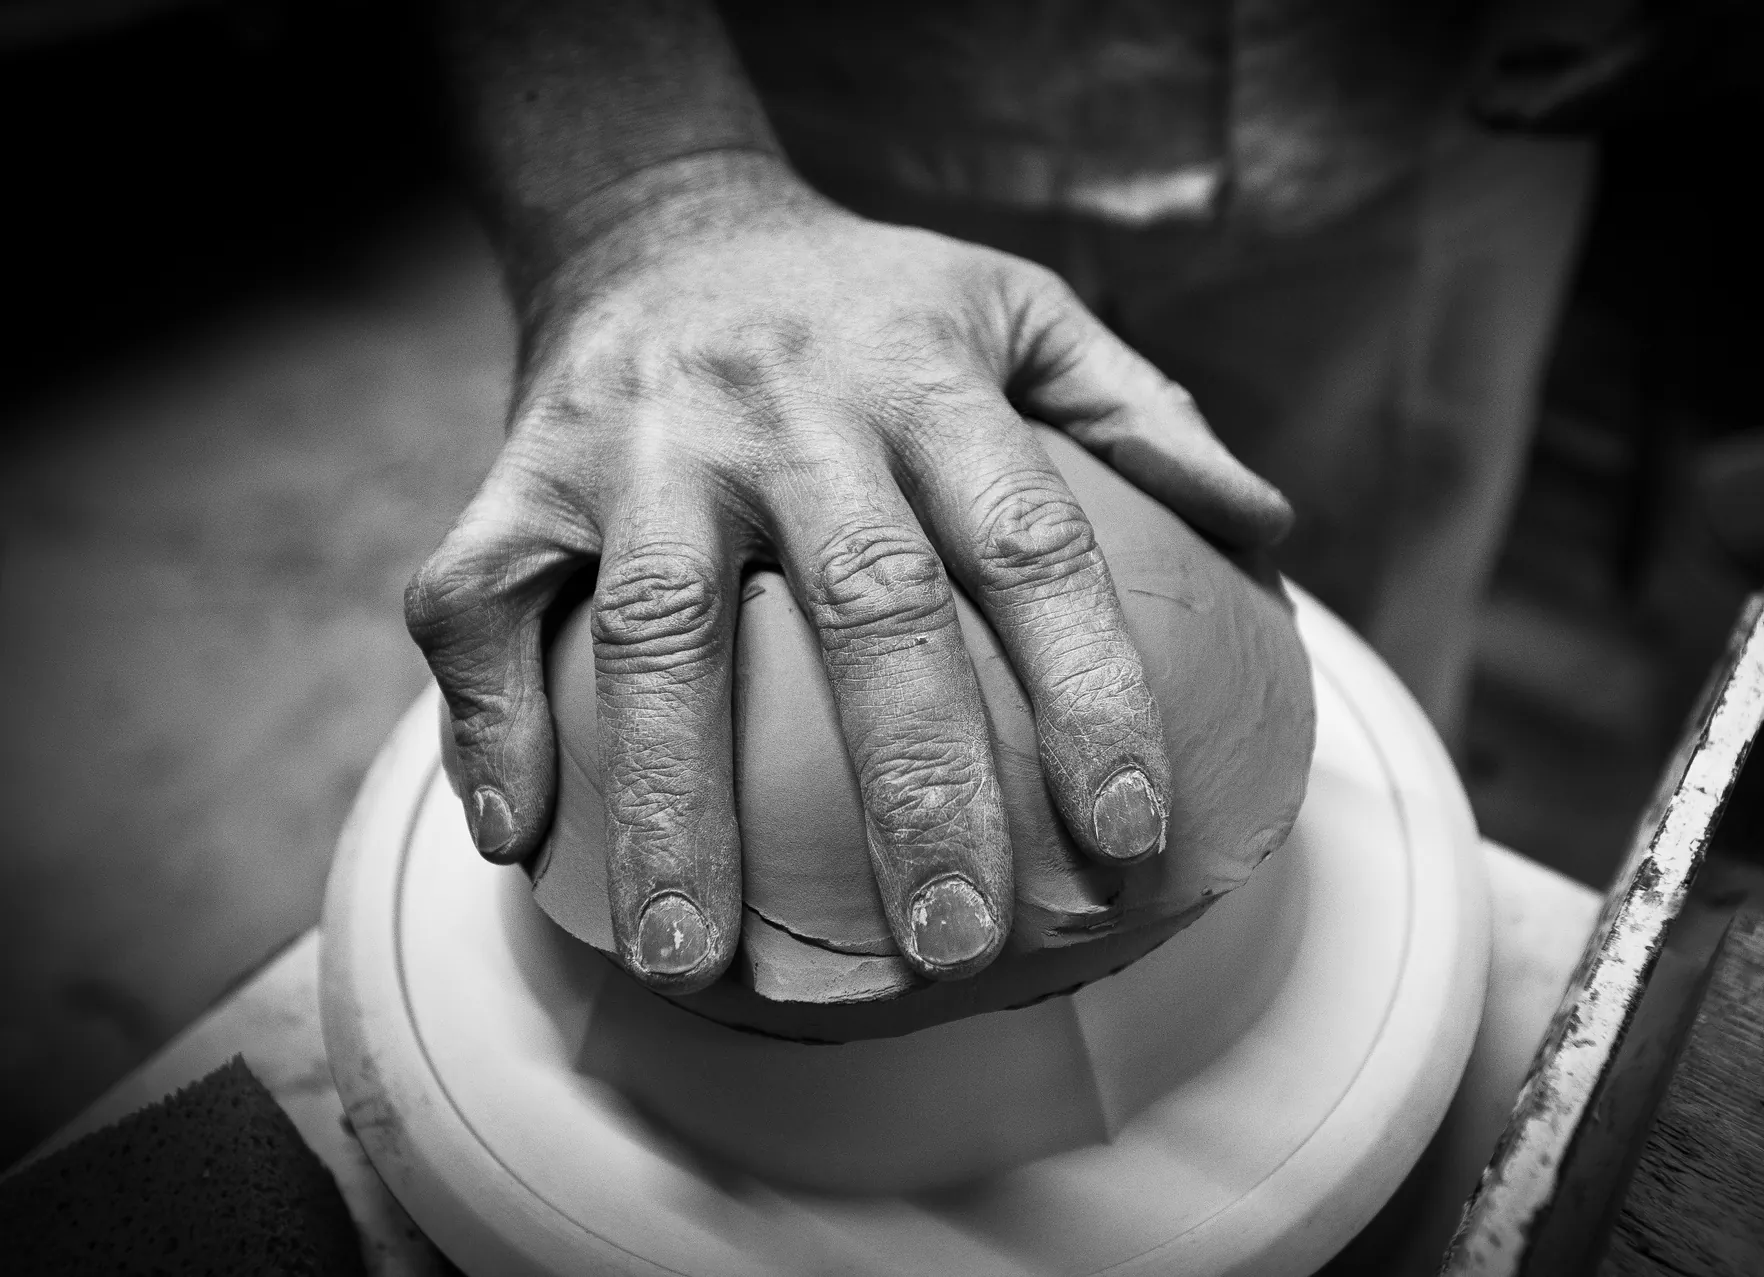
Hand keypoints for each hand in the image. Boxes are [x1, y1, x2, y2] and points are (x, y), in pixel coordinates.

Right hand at [406, 152, 1291, 993]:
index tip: (1130, 837)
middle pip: (860, 606)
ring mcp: (639, 439)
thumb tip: (1270, 530)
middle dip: (910, 789)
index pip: (1029, 546)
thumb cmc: (868, 296)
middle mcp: (785, 409)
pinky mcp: (520, 466)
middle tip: (950, 949)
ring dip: (667, 798)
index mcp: (925, 376)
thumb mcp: (1021, 306)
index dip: (1090, 691)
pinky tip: (518, 838)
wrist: (663, 212)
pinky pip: (476, 595)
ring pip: (654, 626)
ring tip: (693, 958)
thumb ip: (1141, 411)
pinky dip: (484, 716)